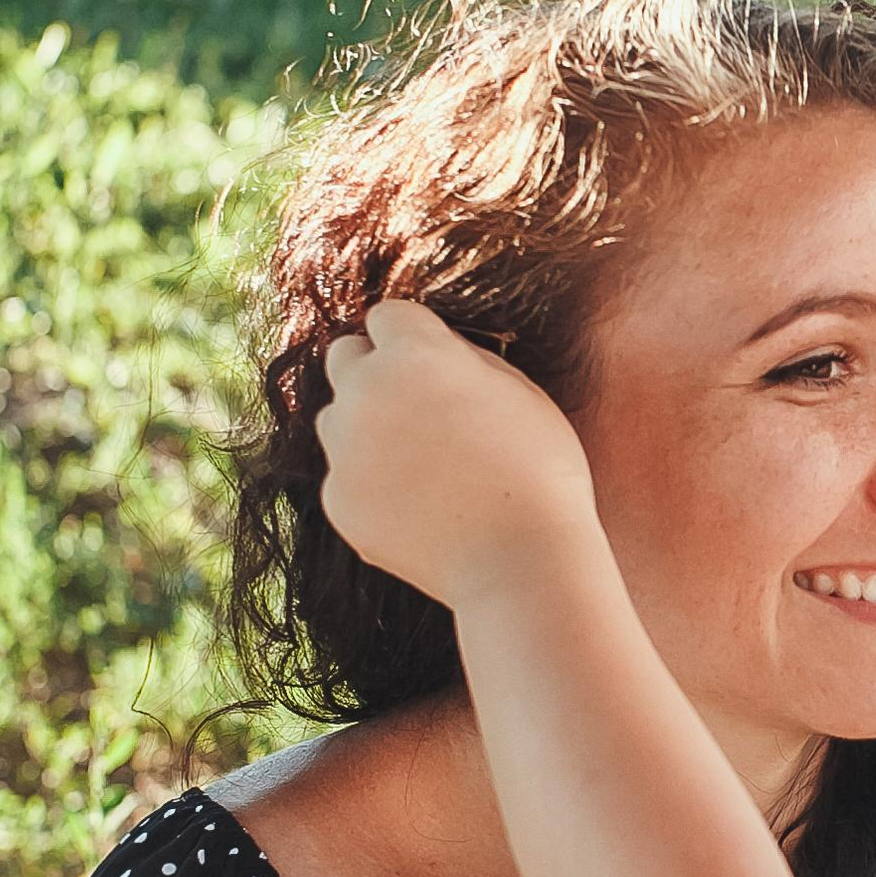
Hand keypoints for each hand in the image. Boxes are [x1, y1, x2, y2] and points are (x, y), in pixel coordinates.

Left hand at [315, 299, 598, 606]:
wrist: (520, 561)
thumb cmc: (538, 471)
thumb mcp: (521, 391)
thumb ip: (465, 357)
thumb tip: (434, 348)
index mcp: (415, 353)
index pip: (387, 316)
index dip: (412, 337)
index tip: (430, 361)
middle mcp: (366, 390)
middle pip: (344, 356)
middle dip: (374, 370)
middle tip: (416, 404)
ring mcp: (344, 448)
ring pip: (336, 418)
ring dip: (366, 427)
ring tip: (422, 464)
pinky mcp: (337, 499)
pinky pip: (344, 476)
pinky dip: (370, 486)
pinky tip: (418, 507)